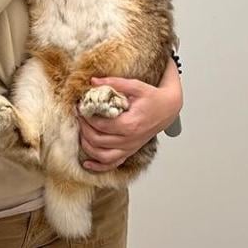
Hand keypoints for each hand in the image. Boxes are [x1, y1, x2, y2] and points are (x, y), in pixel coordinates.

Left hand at [79, 57, 181, 171]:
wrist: (168, 108)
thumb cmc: (153, 98)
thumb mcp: (136, 85)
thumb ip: (115, 83)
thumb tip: (93, 81)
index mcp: (130, 124)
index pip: (101, 125)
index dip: (86, 117)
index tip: (80, 107)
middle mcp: (130, 139)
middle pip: (98, 140)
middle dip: (84, 128)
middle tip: (79, 117)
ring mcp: (130, 147)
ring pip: (103, 156)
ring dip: (88, 146)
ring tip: (81, 133)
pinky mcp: (130, 151)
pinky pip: (113, 164)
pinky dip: (98, 166)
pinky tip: (87, 163)